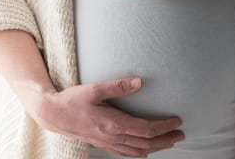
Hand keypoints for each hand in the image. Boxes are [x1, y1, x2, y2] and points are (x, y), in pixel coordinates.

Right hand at [33, 78, 184, 157]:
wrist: (53, 115)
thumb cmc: (72, 100)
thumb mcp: (95, 88)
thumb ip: (119, 86)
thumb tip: (140, 82)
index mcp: (113, 124)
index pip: (146, 130)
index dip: (164, 127)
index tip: (177, 121)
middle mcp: (112, 137)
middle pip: (146, 144)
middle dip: (166, 140)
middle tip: (181, 135)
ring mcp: (107, 143)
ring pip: (137, 151)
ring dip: (156, 148)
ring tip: (168, 142)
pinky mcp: (102, 144)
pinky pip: (125, 153)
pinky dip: (139, 153)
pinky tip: (144, 151)